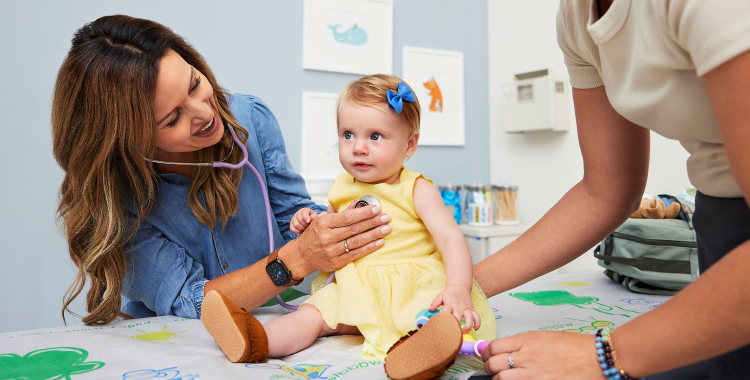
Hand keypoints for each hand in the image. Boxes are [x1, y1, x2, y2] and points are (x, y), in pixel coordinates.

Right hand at [280, 202, 391, 276]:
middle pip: (354, 229)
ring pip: (357, 241)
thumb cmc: (313, 235)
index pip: (347, 217)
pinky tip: (380, 242)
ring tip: (386, 229)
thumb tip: (358, 203)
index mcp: (323, 224)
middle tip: (386, 218)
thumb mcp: (323, 219)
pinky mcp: (337, 262)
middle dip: (373, 222)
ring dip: (374, 234)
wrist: (302, 255)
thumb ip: (342, 212)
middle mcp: (327, 238)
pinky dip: (370, 247)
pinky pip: (357, 254)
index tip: (376, 209)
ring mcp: (332, 251)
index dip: (363, 213)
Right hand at [291, 208, 325, 233]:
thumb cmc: (316, 224)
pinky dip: (296, 230)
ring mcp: (295, 219)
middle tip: (308, 226)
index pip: (304, 212)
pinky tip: (301, 231)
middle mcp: (300, 214)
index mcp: (307, 211)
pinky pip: (292, 228)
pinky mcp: (292, 225)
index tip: (308, 221)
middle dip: (304, 224)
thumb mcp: (318, 220)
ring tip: (305, 229)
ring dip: (301, 227)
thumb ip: (316, 218)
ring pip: (295, 224)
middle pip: (299, 218)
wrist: (312, 229)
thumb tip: (316, 217)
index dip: (305, 216)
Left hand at [429, 285, 479, 332]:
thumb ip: (435, 303)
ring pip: (470, 317)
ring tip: (465, 331)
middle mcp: (458, 306)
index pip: (446, 312)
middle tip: (453, 333)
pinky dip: (477, 323)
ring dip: (468, 325)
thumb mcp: (441, 295)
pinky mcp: (472, 309)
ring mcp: (466, 308)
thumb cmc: (450, 293)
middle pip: (458, 316)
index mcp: (449, 304)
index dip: (443, 320)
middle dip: (456, 325)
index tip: (441, 327)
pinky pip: (477, 316)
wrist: (460, 286)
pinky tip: (475, 328)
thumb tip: (429, 309)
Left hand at [481, 331, 600, 379]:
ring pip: (501, 379)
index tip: (486, 356)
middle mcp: (528, 356)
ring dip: (499, 379)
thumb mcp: (544, 337)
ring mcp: (534, 374)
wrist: (596, 358)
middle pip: (493, 364)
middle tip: (493, 369)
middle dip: (489, 368)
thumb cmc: (574, 347)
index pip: (494, 346)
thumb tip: (504, 350)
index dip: (486, 353)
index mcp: (528, 340)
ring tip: (505, 378)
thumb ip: (523, 344)